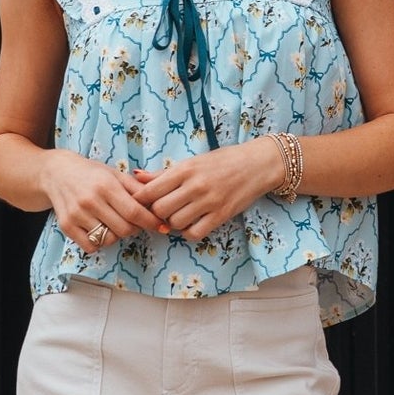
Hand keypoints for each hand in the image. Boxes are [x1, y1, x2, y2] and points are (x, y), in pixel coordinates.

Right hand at [40, 150, 167, 249]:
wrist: (56, 173)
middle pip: (124, 229)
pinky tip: (99, 229)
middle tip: (133, 221)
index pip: (135, 212)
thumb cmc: (91, 174)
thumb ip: (137, 188)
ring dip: (116, 235)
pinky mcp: (67, 226)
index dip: (152, 222)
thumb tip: (161, 202)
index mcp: (106, 185)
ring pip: (109, 240)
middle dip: (135, 228)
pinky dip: (99, 242)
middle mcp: (90, 200)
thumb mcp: (115, 174)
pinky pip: (91, 246)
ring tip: (113, 222)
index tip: (162, 226)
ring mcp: (77, 215)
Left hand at [128, 140, 284, 241]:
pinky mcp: (221, 215)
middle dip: (157, 213)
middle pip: (160, 209)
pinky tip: (192, 224)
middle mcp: (195, 185)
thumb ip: (163, 173)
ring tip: (179, 215)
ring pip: (175, 223)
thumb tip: (136, 177)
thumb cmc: (222, 161)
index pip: (150, 191)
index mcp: (185, 169)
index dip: (141, 200)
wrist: (257, 165)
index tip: (143, 202)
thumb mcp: (191, 162)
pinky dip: (188, 232)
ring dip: (173, 223)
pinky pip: (195, 233)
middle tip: (162, 211)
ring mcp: (209, 202)